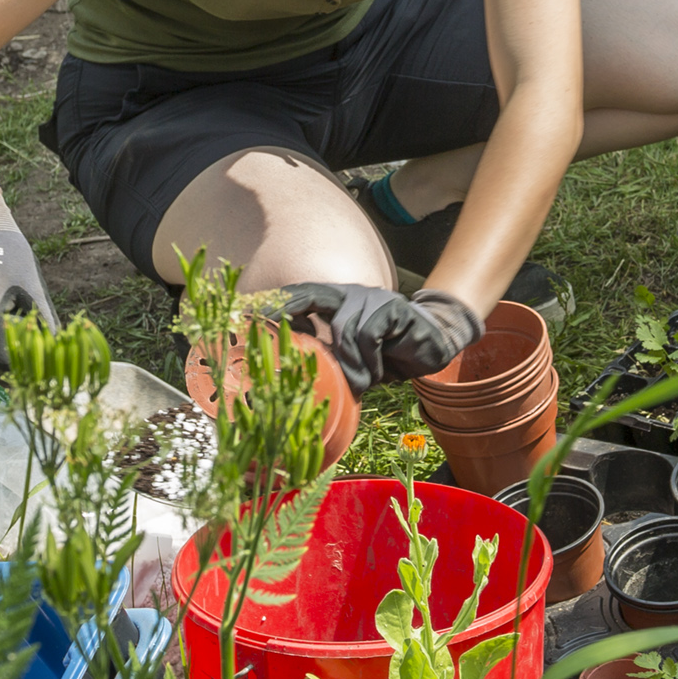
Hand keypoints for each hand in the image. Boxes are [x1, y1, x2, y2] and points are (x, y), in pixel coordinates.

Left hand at [278, 283, 481, 393]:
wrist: (434, 345)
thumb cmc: (387, 356)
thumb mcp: (351, 362)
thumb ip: (327, 360)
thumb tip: (292, 377)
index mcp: (336, 303)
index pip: (298, 298)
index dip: (272, 305)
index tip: (243, 316)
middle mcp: (350, 295)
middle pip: (311, 296)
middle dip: (285, 310)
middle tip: (263, 327)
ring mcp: (372, 299)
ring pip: (343, 327)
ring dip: (348, 363)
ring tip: (359, 383)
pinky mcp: (393, 309)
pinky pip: (368, 335)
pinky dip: (368, 361)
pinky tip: (379, 372)